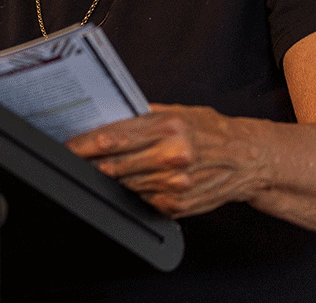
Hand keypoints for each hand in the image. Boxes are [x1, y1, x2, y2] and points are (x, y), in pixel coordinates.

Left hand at [65, 103, 268, 217]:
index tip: (67, 146)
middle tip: (74, 159)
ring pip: (124, 184)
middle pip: (113, 164)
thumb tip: (109, 115)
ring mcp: (173, 184)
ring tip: (104, 168)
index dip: (83, 144)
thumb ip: (145, 115)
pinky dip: (134, 190)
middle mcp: (172, 156)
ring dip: (110, 177)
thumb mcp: (180, 112)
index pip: (112, 137)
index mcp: (169, 127)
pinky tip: (137, 180)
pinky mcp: (176, 204)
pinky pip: (141, 199)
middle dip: (89, 163)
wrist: (247, 159)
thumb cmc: (213, 131)